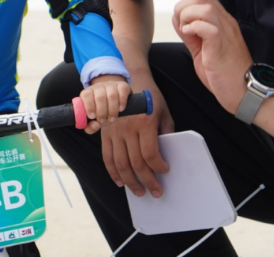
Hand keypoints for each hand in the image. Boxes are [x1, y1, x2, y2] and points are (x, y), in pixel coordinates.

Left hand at [79, 75, 132, 133]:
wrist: (116, 100)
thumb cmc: (103, 111)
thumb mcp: (95, 120)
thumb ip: (90, 127)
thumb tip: (95, 125)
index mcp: (89, 93)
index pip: (86, 95)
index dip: (89, 106)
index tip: (92, 117)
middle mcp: (99, 87)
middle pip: (100, 97)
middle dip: (101, 111)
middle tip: (103, 121)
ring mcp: (111, 85)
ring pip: (111, 95)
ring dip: (112, 109)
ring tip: (112, 119)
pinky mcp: (122, 85)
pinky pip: (122, 91)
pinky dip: (122, 101)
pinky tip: (120, 109)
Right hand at [101, 78, 173, 196]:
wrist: (126, 81)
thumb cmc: (149, 97)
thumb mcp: (163, 111)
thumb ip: (166, 132)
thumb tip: (168, 153)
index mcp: (144, 123)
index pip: (150, 154)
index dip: (158, 167)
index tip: (165, 171)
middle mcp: (127, 129)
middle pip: (136, 163)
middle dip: (147, 181)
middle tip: (155, 192)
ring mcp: (114, 132)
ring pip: (121, 164)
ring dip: (130, 182)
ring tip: (139, 192)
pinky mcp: (105, 134)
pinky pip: (107, 157)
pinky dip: (113, 172)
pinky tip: (121, 182)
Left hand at [172, 0, 251, 114]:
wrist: (245, 92)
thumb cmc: (226, 74)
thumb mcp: (203, 50)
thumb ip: (192, 34)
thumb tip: (178, 19)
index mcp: (222, 23)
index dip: (186, 6)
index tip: (181, 24)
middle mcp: (226, 24)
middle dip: (184, 7)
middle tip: (182, 26)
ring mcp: (226, 33)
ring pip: (206, 7)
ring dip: (188, 16)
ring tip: (186, 31)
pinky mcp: (221, 46)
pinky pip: (208, 26)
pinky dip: (194, 28)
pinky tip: (190, 36)